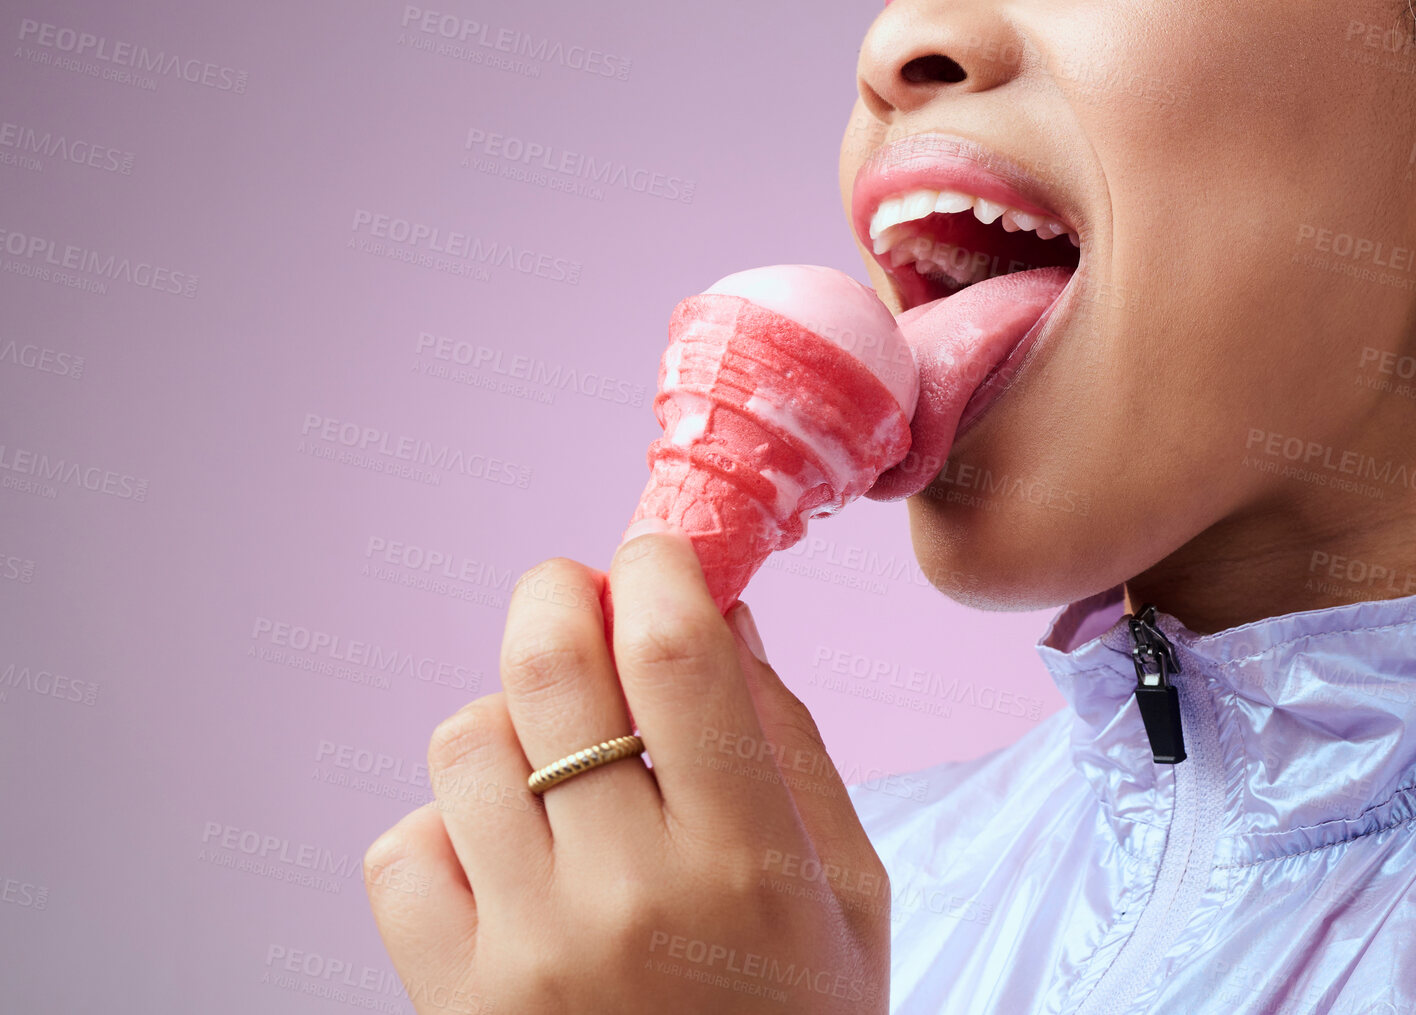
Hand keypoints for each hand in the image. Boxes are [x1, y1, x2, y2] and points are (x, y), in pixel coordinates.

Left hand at [363, 526, 889, 1013]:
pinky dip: (445, 826)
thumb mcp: (851, 894)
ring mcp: (523, 952)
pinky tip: (507, 853)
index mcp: (748, 864)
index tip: (662, 558)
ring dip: (509, 717)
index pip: (676, 656)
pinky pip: (401, 848)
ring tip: (556, 756)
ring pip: (464, 744)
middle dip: (561, 595)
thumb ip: (791, 749)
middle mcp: (627, 897)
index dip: (659, 570)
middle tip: (586, 599)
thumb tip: (720, 616)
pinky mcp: (449, 997)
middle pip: (548, 669)